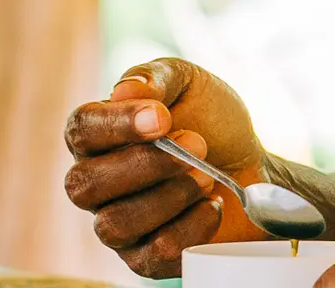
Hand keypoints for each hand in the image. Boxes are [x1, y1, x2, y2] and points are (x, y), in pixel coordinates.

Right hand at [62, 57, 271, 277]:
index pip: (80, 130)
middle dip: (147, 165)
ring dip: (171, 195)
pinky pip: (152, 254)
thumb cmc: (214, 122)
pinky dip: (191, 227)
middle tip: (198, 145)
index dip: (116, 126)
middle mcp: (98, 182)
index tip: (162, 119)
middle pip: (84, 185)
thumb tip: (123, 89)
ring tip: (207, 175)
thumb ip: (157, 78)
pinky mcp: (145, 256)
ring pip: (115, 224)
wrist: (254, 166)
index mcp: (100, 134)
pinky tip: (211, 205)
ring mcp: (117, 224)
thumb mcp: (190, 83)